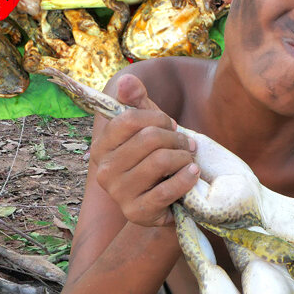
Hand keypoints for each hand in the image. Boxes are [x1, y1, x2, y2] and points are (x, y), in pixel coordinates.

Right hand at [91, 74, 198, 227]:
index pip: (127, 119)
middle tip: (188, 144)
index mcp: (101, 147)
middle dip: (176, 138)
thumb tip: (126, 80)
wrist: (164, 203)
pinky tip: (192, 174)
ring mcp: (118, 194)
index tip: (170, 125)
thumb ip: (136, 102)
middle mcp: (103, 171)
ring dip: (184, 157)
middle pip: (148, 139)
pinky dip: (186, 179)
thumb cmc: (154, 159)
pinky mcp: (136, 213)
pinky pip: (167, 190)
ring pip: (160, 161)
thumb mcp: (146, 128)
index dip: (157, 118)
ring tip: (189, 160)